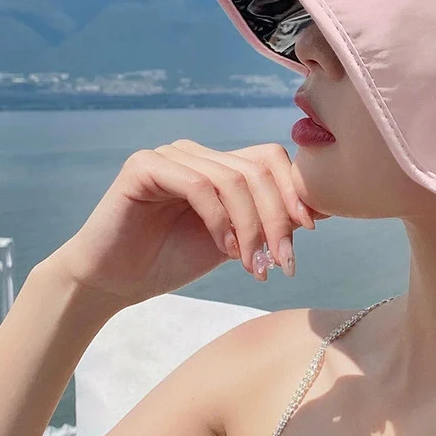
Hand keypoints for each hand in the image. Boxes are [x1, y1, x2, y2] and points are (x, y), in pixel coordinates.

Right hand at [47, 140, 325, 310]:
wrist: (113, 282)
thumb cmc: (171, 259)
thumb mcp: (234, 241)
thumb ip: (267, 220)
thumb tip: (322, 209)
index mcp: (218, 164)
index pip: (270, 159)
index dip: (293, 190)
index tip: (309, 230)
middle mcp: (197, 152)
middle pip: (258, 168)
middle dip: (277, 217)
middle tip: (283, 262)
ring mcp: (171, 154)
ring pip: (233, 179)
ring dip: (252, 227)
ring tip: (255, 266)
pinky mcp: (145, 165)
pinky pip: (199, 185)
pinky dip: (221, 220)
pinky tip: (224, 250)